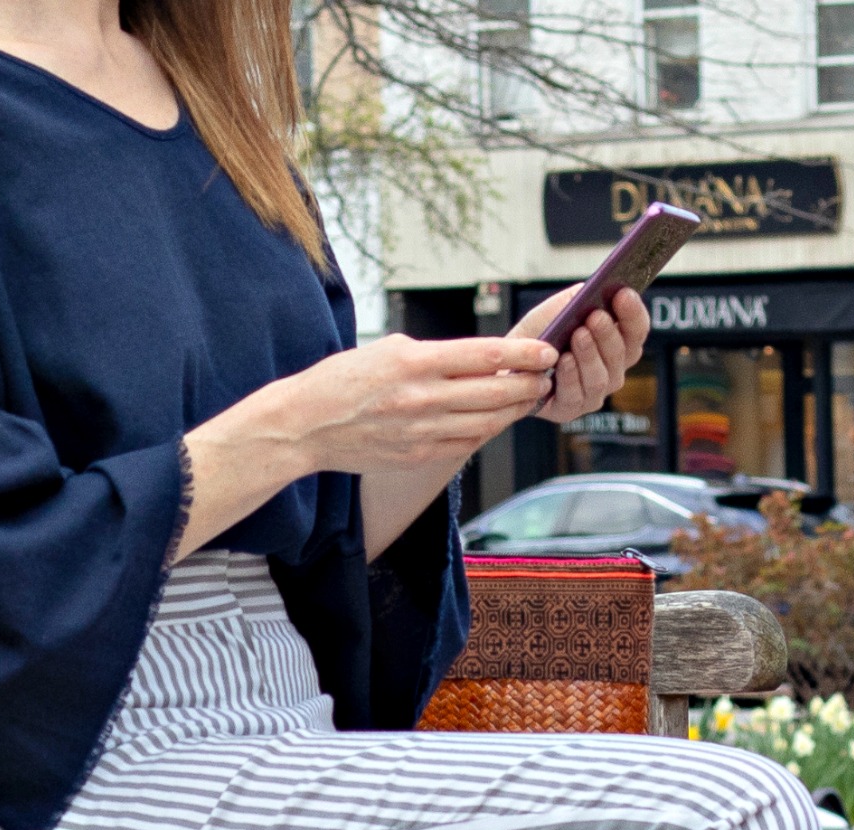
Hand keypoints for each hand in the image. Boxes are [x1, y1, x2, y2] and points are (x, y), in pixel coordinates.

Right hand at [173, 334, 555, 559]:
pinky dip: (488, 429)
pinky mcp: (419, 455)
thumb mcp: (386, 350)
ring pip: (488, 420)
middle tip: (547, 374)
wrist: (305, 425)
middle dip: (529, 383)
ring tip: (529, 395)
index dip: (524, 353)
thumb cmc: (342, 381)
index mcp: (414, 362)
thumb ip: (434, 355)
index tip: (546, 350)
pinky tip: (498, 419)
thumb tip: (480, 357)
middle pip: (496, 391)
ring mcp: (423, 431)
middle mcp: (422, 398)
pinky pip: (467, 442)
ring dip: (515, 408)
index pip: (484, 355)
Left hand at [511, 285, 649, 423]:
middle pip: (622, 354)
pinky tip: (563, 360)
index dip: (633, 313)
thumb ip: (580, 297)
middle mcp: (611, 371)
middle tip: (596, 316)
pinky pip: (576, 395)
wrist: (509, 359)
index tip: (624, 294)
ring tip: (578, 334)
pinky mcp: (571, 409)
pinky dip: (570, 376)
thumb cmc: (539, 333)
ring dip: (590, 354)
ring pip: (601, 377)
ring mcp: (593, 393)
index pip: (636, 331)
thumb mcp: (559, 308)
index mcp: (616, 344)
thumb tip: (598, 288)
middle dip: (609, 333)